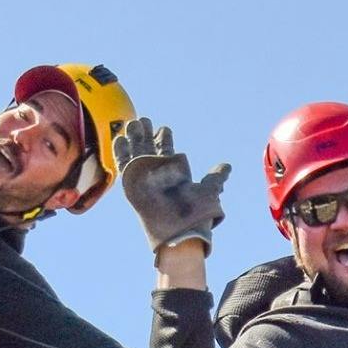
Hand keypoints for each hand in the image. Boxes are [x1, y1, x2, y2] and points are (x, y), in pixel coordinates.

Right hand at [113, 118, 230, 256]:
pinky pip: (124, 166)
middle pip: (149, 151)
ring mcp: (144, 179)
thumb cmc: (196, 212)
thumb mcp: (209, 189)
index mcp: (173, 175)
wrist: (180, 227)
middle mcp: (157, 176)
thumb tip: (227, 167)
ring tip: (132, 122)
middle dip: (145, 135)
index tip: (163, 128)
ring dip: (134, 139)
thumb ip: (216, 178)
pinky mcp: (133, 184)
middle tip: (143, 120)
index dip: (164, 139)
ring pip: (136, 155)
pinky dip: (121, 152)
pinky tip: (119, 138)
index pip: (166, 153)